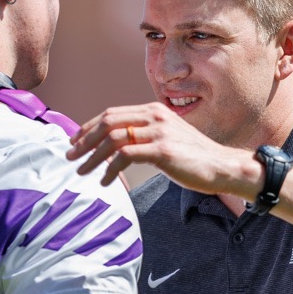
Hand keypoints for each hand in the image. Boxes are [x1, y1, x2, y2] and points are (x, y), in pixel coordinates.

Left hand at [68, 103, 257, 196]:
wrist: (221, 167)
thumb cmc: (193, 158)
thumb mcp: (166, 139)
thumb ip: (144, 137)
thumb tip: (116, 146)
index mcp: (153, 111)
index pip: (112, 114)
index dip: (89, 127)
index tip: (75, 141)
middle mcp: (154, 116)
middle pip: (108, 123)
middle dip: (85, 140)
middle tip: (71, 155)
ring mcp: (159, 132)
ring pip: (113, 139)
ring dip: (92, 156)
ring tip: (82, 171)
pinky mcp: (163, 150)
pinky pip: (125, 156)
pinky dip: (111, 169)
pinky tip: (107, 181)